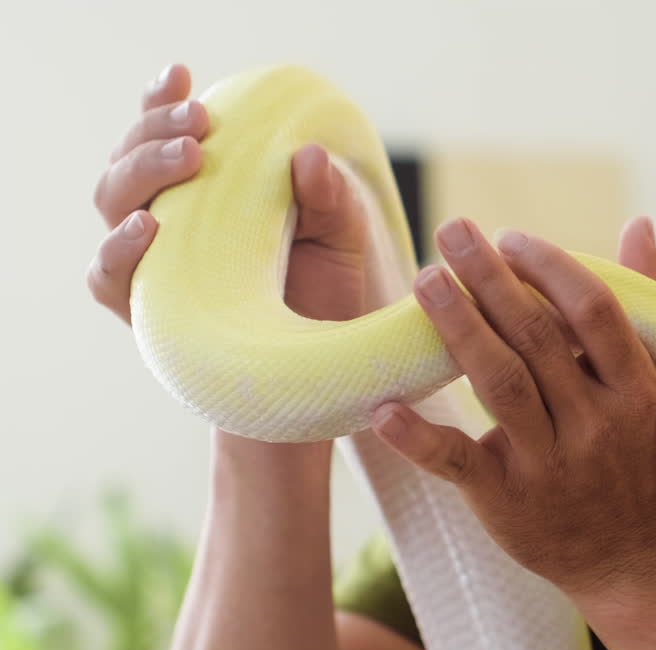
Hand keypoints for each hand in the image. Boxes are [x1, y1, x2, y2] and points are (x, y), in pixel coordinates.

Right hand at [88, 63, 370, 324]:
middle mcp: (168, 219)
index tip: (182, 76)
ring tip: (186, 159)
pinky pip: (108, 278)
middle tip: (201, 121)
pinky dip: (118, 250)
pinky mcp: (149, 313)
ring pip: (113, 204)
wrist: (325, 358)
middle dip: (156, 131)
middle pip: (129, 160)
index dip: (160, 102)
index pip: (163, 135)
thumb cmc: (327, 286)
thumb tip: (308, 155)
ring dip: (141, 172)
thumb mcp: (339, 231)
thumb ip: (328, 194)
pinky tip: (149, 228)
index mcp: (202, 188)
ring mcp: (153, 264)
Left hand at [371, 216, 655, 595]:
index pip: (594, 311)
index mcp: (638, 387)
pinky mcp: (507, 502)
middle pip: (539, 338)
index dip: (550, 268)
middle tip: (452, 230)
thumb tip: (638, 224)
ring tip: (424, 278)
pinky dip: (419, 437)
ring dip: (459, 329)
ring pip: (502, 386)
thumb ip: (650, 302)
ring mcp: (552, 465)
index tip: (510, 237)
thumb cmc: (638, 451)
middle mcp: (597, 423)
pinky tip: (383, 407)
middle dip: (492, 280)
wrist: (632, 557)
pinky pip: (459, 464)